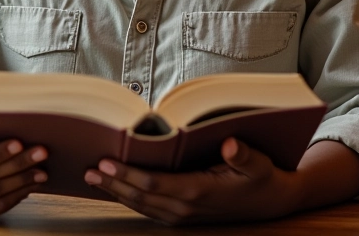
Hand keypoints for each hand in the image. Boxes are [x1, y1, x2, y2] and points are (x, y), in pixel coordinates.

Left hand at [83, 137, 296, 224]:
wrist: (270, 201)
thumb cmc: (262, 176)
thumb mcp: (259, 163)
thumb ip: (243, 154)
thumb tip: (230, 144)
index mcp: (199, 192)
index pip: (154, 185)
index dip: (128, 174)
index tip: (106, 161)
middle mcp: (186, 207)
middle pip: (141, 197)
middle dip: (113, 183)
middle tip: (88, 169)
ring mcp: (183, 214)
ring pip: (142, 206)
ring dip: (117, 192)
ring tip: (93, 177)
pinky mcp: (183, 214)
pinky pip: (150, 208)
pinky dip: (130, 198)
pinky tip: (116, 187)